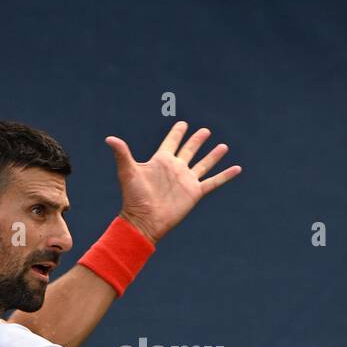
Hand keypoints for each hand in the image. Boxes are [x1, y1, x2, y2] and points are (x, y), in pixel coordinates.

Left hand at [105, 121, 241, 242]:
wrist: (145, 221)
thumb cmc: (134, 198)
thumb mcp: (128, 172)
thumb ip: (122, 154)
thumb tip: (109, 138)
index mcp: (161, 161)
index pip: (171, 142)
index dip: (177, 133)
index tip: (182, 124)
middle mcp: (176, 169)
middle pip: (190, 150)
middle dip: (196, 140)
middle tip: (205, 130)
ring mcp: (186, 181)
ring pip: (203, 164)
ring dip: (213, 155)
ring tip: (223, 146)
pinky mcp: (195, 193)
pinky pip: (213, 182)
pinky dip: (225, 175)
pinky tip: (237, 168)